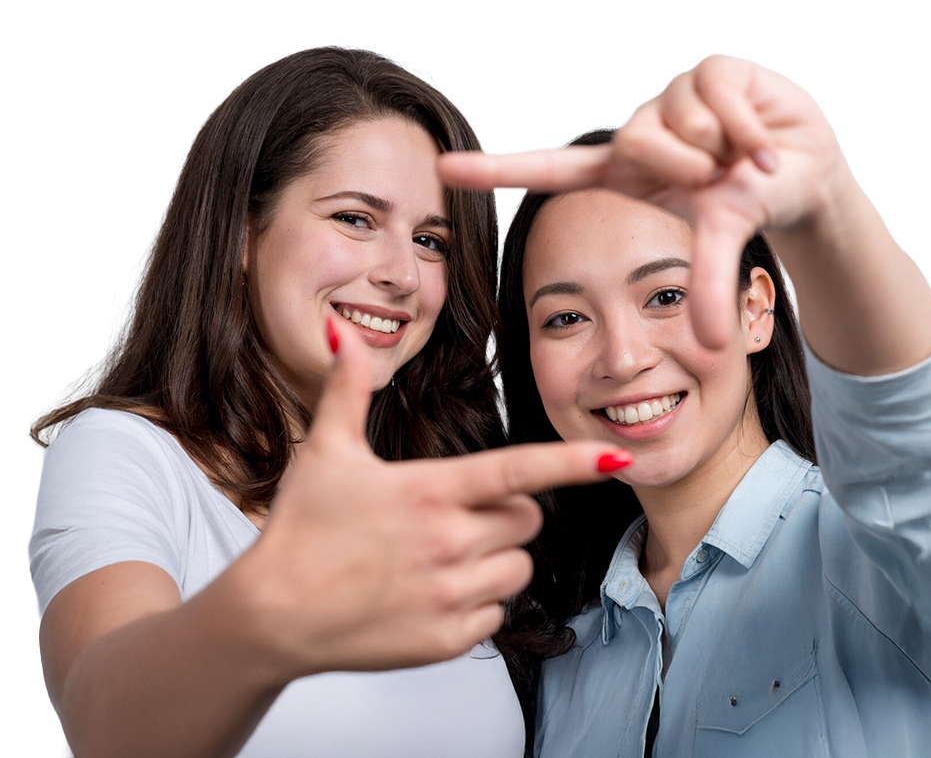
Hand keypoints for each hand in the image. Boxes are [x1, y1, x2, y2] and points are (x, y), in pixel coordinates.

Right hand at [244, 315, 628, 676]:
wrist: (270, 615)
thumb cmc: (300, 529)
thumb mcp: (326, 450)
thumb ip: (348, 388)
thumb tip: (346, 335)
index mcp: (429, 490)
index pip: (519, 469)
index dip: (573, 462)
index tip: (614, 458)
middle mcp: (448, 542)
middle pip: (528, 518)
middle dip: (508, 510)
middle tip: (459, 511)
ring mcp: (448, 595)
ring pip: (518, 567)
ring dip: (496, 557)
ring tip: (441, 554)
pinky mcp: (445, 640)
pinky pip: (497, 613)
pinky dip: (477, 602)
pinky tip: (433, 591)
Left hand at [439, 54, 850, 348]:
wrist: (809, 169)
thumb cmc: (752, 202)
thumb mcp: (724, 239)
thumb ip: (707, 283)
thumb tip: (706, 346)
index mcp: (625, 170)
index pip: (550, 169)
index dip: (499, 172)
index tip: (443, 169)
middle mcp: (642, 128)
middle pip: (636, 143)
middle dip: (688, 167)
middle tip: (722, 175)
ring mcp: (674, 95)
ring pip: (680, 122)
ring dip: (727, 148)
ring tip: (747, 156)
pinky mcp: (712, 68)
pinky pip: (719, 97)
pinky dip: (752, 129)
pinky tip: (766, 139)